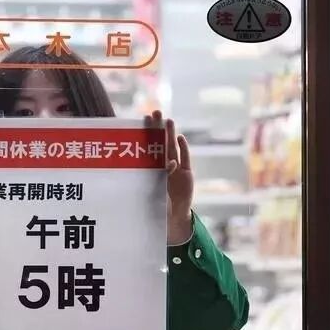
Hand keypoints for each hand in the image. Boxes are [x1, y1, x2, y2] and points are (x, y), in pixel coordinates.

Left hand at [145, 110, 193, 244]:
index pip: (148, 147)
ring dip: (170, 134)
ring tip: (168, 120)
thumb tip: (160, 166)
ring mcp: (176, 169)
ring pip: (172, 148)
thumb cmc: (158, 206)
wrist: (173, 217)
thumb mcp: (151, 192)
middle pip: (161, 143)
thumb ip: (156, 178)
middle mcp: (163, 165)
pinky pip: (185, 158)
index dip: (146, 133)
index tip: (142, 120)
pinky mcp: (187, 173)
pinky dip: (183, 148)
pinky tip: (180, 138)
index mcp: (152, 169)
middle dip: (158, 128)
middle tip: (155, 112)